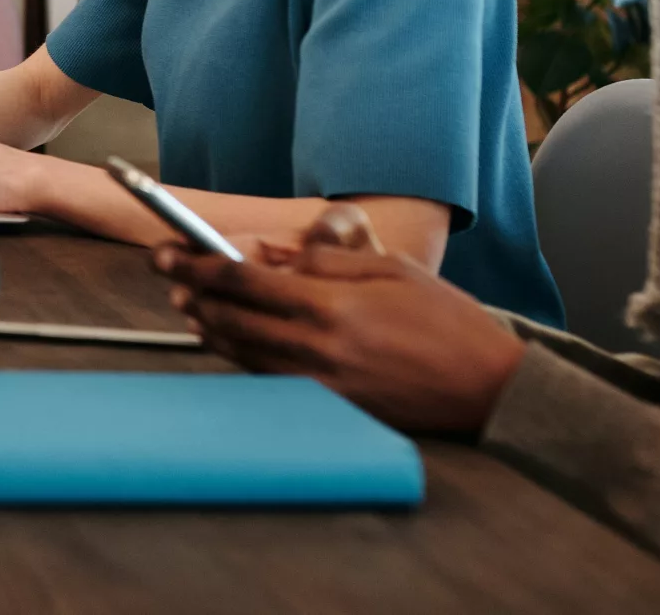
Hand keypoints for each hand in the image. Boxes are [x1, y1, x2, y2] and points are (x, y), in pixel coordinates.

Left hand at [153, 203, 525, 435]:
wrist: (491, 388)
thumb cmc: (449, 322)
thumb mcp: (391, 270)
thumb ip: (327, 260)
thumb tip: (275, 255)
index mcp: (331, 305)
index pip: (242, 281)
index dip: (197, 265)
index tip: (167, 253)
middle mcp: (318, 345)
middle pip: (233, 318)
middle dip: (194, 294)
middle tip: (168, 277)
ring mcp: (322, 382)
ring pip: (244, 352)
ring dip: (210, 328)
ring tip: (189, 308)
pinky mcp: (332, 406)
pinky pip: (271, 378)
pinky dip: (242, 358)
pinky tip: (230, 343)